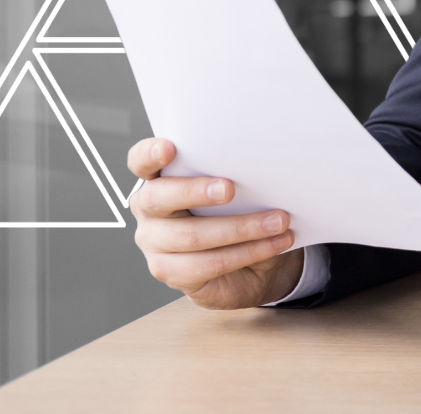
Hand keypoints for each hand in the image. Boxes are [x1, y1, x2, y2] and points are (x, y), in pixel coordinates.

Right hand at [127, 138, 304, 308]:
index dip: (150, 154)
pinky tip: (276, 243)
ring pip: (192, 235)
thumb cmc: (241, 214)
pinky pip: (210, 263)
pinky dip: (249, 252)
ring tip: (279, 221)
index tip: (169, 148)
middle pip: (160, 198)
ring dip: (242, 228)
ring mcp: (155, 243)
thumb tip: (265, 164)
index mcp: (160, 178)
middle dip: (196, 191)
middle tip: (231, 189)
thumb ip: (236, 174)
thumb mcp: (240, 190)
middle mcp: (150, 210)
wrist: (253, 265)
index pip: (141, 161)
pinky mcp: (172, 272)